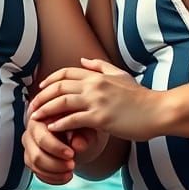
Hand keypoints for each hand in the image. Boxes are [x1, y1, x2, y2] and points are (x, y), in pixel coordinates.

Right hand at [22, 113, 77, 184]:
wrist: (80, 134)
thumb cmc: (81, 127)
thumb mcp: (85, 128)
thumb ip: (83, 135)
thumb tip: (79, 145)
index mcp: (41, 119)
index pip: (42, 138)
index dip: (56, 149)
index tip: (71, 154)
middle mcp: (30, 133)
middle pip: (36, 155)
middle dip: (55, 164)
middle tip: (72, 165)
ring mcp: (29, 148)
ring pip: (35, 166)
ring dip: (54, 173)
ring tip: (70, 172)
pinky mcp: (31, 160)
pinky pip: (37, 173)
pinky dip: (52, 178)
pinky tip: (66, 176)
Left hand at [28, 58, 164, 141]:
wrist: (157, 111)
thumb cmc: (140, 97)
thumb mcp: (120, 75)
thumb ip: (100, 67)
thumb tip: (83, 60)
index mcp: (98, 75)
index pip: (66, 73)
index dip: (50, 80)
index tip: (40, 89)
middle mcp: (94, 85)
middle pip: (59, 86)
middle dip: (41, 96)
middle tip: (31, 106)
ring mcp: (97, 101)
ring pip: (62, 102)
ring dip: (45, 109)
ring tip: (35, 118)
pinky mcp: (100, 118)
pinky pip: (73, 120)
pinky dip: (59, 124)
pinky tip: (51, 129)